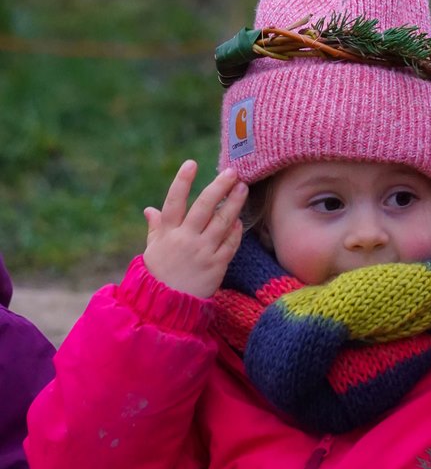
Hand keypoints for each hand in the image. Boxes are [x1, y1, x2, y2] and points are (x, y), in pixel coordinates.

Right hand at [143, 161, 246, 297]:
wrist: (166, 306)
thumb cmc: (158, 275)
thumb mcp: (152, 250)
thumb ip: (156, 228)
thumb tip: (150, 210)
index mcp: (167, 232)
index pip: (174, 201)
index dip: (182, 181)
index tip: (191, 163)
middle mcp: (185, 239)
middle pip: (204, 207)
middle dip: (218, 187)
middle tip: (232, 172)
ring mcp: (202, 252)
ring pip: (221, 222)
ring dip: (234, 204)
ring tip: (243, 188)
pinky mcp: (216, 266)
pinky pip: (229, 245)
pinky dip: (235, 232)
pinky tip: (239, 220)